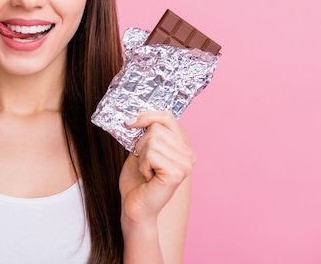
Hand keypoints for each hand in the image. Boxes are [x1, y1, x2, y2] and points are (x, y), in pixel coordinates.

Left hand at [118, 110, 195, 225]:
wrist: (135, 207)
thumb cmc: (137, 182)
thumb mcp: (142, 150)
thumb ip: (147, 133)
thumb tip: (137, 114)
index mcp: (183, 148)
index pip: (167, 117)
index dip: (147, 115)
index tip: (130, 122)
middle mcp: (189, 155)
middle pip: (157, 127)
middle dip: (142, 144)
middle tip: (144, 163)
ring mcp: (185, 164)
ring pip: (152, 140)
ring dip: (142, 157)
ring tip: (147, 171)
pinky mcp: (176, 172)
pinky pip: (151, 154)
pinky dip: (143, 165)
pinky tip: (148, 178)